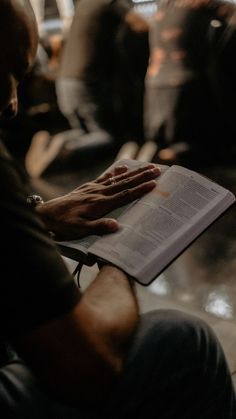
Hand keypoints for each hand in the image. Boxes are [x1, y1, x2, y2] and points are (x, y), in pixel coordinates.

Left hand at [37, 163, 159, 239]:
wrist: (48, 214)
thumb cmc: (65, 223)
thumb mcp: (81, 229)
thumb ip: (99, 226)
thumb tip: (116, 226)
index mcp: (100, 204)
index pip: (124, 195)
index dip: (140, 190)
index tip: (154, 184)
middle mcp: (99, 193)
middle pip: (125, 183)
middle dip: (142, 176)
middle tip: (157, 170)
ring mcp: (94, 188)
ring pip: (117, 178)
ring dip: (133, 172)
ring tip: (146, 166)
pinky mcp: (88, 186)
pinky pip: (105, 177)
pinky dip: (115, 171)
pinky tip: (123, 166)